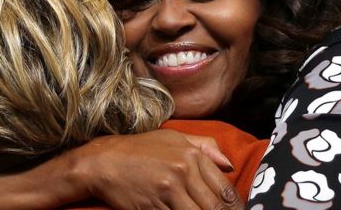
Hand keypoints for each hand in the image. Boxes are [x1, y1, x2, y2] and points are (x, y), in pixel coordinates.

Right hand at [75, 129, 242, 209]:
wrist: (104, 161)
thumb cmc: (140, 149)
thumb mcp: (173, 137)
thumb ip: (205, 147)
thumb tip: (229, 165)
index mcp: (192, 156)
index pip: (225, 189)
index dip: (235, 207)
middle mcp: (183, 172)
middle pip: (215, 207)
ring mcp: (168, 191)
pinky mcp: (154, 207)